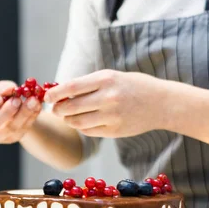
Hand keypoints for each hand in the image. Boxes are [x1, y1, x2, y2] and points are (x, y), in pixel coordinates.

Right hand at [0, 80, 42, 144]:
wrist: (13, 108)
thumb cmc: (0, 96)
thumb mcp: (0, 88)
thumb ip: (2, 89)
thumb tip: (11, 89)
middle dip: (6, 112)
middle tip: (17, 100)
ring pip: (10, 128)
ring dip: (24, 113)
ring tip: (33, 101)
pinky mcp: (11, 139)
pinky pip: (22, 129)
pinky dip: (31, 117)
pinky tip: (37, 106)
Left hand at [44, 70, 169, 137]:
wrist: (161, 103)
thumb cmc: (133, 86)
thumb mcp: (112, 77)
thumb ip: (88, 84)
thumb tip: (60, 92)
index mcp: (106, 79)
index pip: (71, 87)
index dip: (54, 93)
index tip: (47, 97)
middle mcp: (108, 97)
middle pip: (70, 107)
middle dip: (58, 109)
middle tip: (55, 109)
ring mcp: (112, 116)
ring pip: (77, 122)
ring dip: (68, 119)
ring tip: (68, 116)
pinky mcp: (114, 131)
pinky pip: (88, 131)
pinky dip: (81, 127)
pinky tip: (84, 121)